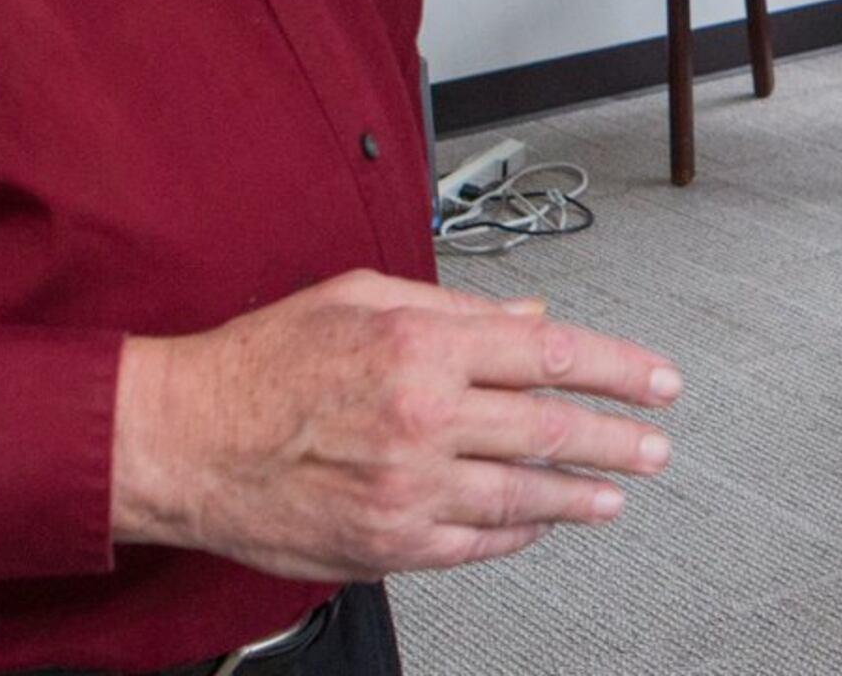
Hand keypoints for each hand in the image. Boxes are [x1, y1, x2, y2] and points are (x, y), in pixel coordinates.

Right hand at [111, 270, 679, 579]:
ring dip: (583, 496)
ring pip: (524, 496)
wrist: (183, 440)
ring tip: (616, 493)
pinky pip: (476, 544)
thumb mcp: (361, 297)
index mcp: (421, 348)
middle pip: (551, 431)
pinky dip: (518, 532)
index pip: (553, 355)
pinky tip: (540, 521)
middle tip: (655, 447)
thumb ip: (455, 307)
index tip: (658, 382)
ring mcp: (407, 491)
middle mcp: (422, 420)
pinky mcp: (387, 545)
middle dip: (619, 441)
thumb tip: (530, 319)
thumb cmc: (262, 363)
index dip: (620, 371)